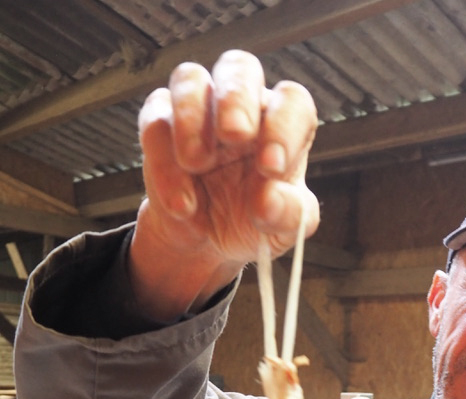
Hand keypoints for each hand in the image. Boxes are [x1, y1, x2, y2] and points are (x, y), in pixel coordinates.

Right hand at [129, 50, 319, 319]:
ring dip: (191, 119)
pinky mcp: (160, 128)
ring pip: (189, 79)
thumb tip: (268, 202)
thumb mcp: (282, 229)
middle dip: (236, 98)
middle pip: (240, 68)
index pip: (292, 102)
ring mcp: (198, 112)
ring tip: (196, 165)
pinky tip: (181, 204)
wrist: (206, 245)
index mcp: (280, 125)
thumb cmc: (252, 223)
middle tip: (234, 136)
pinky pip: (155, 125)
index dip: (285, 126)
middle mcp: (242, 108)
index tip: (272, 167)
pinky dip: (164, 164)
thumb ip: (288, 215)